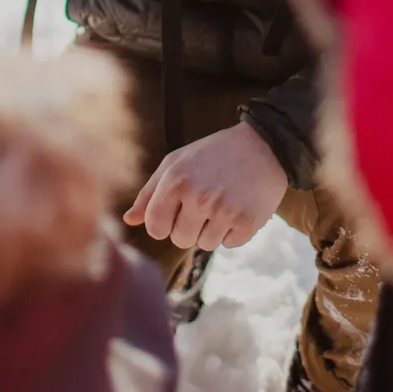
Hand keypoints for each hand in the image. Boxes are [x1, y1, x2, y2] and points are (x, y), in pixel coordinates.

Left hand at [123, 121, 288, 252]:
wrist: (264, 146)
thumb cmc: (212, 154)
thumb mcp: (176, 163)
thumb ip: (150, 192)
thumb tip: (128, 220)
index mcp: (176, 181)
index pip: (155, 227)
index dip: (164, 223)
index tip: (175, 211)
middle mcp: (199, 197)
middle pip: (180, 240)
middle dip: (189, 227)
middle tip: (204, 202)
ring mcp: (225, 211)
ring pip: (205, 245)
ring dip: (211, 230)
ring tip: (222, 202)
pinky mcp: (247, 222)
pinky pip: (229, 245)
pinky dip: (232, 231)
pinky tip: (238, 207)